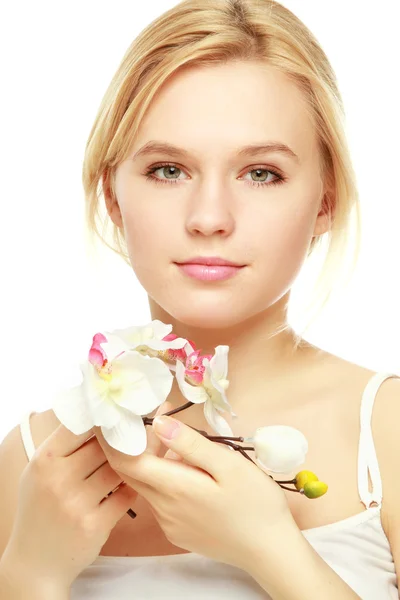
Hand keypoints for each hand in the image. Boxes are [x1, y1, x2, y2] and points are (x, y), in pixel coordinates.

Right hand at [2, 420, 137, 589]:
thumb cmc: (41, 508)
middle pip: (104, 445)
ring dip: (136, 458)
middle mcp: (58, 480)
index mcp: (45, 461)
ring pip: (120, 467)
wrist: (36, 561)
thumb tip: (99, 414)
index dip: (102, 418)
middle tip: (141, 427)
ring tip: (146, 450)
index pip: (80, 425)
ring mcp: (77, 504)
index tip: (118, 412)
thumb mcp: (41, 471)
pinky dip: (136, 484)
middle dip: (124, 437)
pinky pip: (127, 493)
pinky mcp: (95, 525)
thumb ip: (65, 445)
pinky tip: (140, 478)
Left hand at [94, 412, 295, 572]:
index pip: (124, 461)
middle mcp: (162, 508)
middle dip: (134, 441)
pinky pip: (161, 498)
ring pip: (148, 483)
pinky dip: (164, 476)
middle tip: (154, 412)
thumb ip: (190, 444)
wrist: (270, 551)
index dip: (112, 438)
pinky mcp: (178, 531)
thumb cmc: (255, 503)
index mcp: (173, 488)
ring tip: (178, 435)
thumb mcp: (228, 465)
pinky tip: (188, 466)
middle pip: (132, 471)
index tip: (112, 415)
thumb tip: (157, 423)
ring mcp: (169, 522)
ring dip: (153, 458)